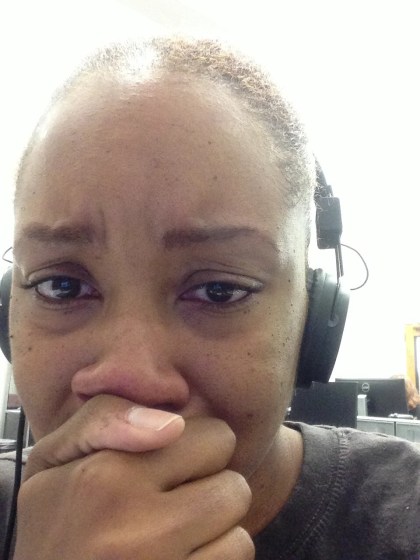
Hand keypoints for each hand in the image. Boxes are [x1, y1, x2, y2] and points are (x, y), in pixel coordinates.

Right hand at [14, 396, 253, 558]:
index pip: (215, 437)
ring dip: (214, 533)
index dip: (196, 447)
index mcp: (106, 477)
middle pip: (234, 487)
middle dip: (210, 489)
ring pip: (239, 534)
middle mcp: (137, 528)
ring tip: (175, 535)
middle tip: (175, 501)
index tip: (170, 463)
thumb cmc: (50, 525)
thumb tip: (173, 422)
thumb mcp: (52, 458)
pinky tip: (180, 559)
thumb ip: (105, 417)